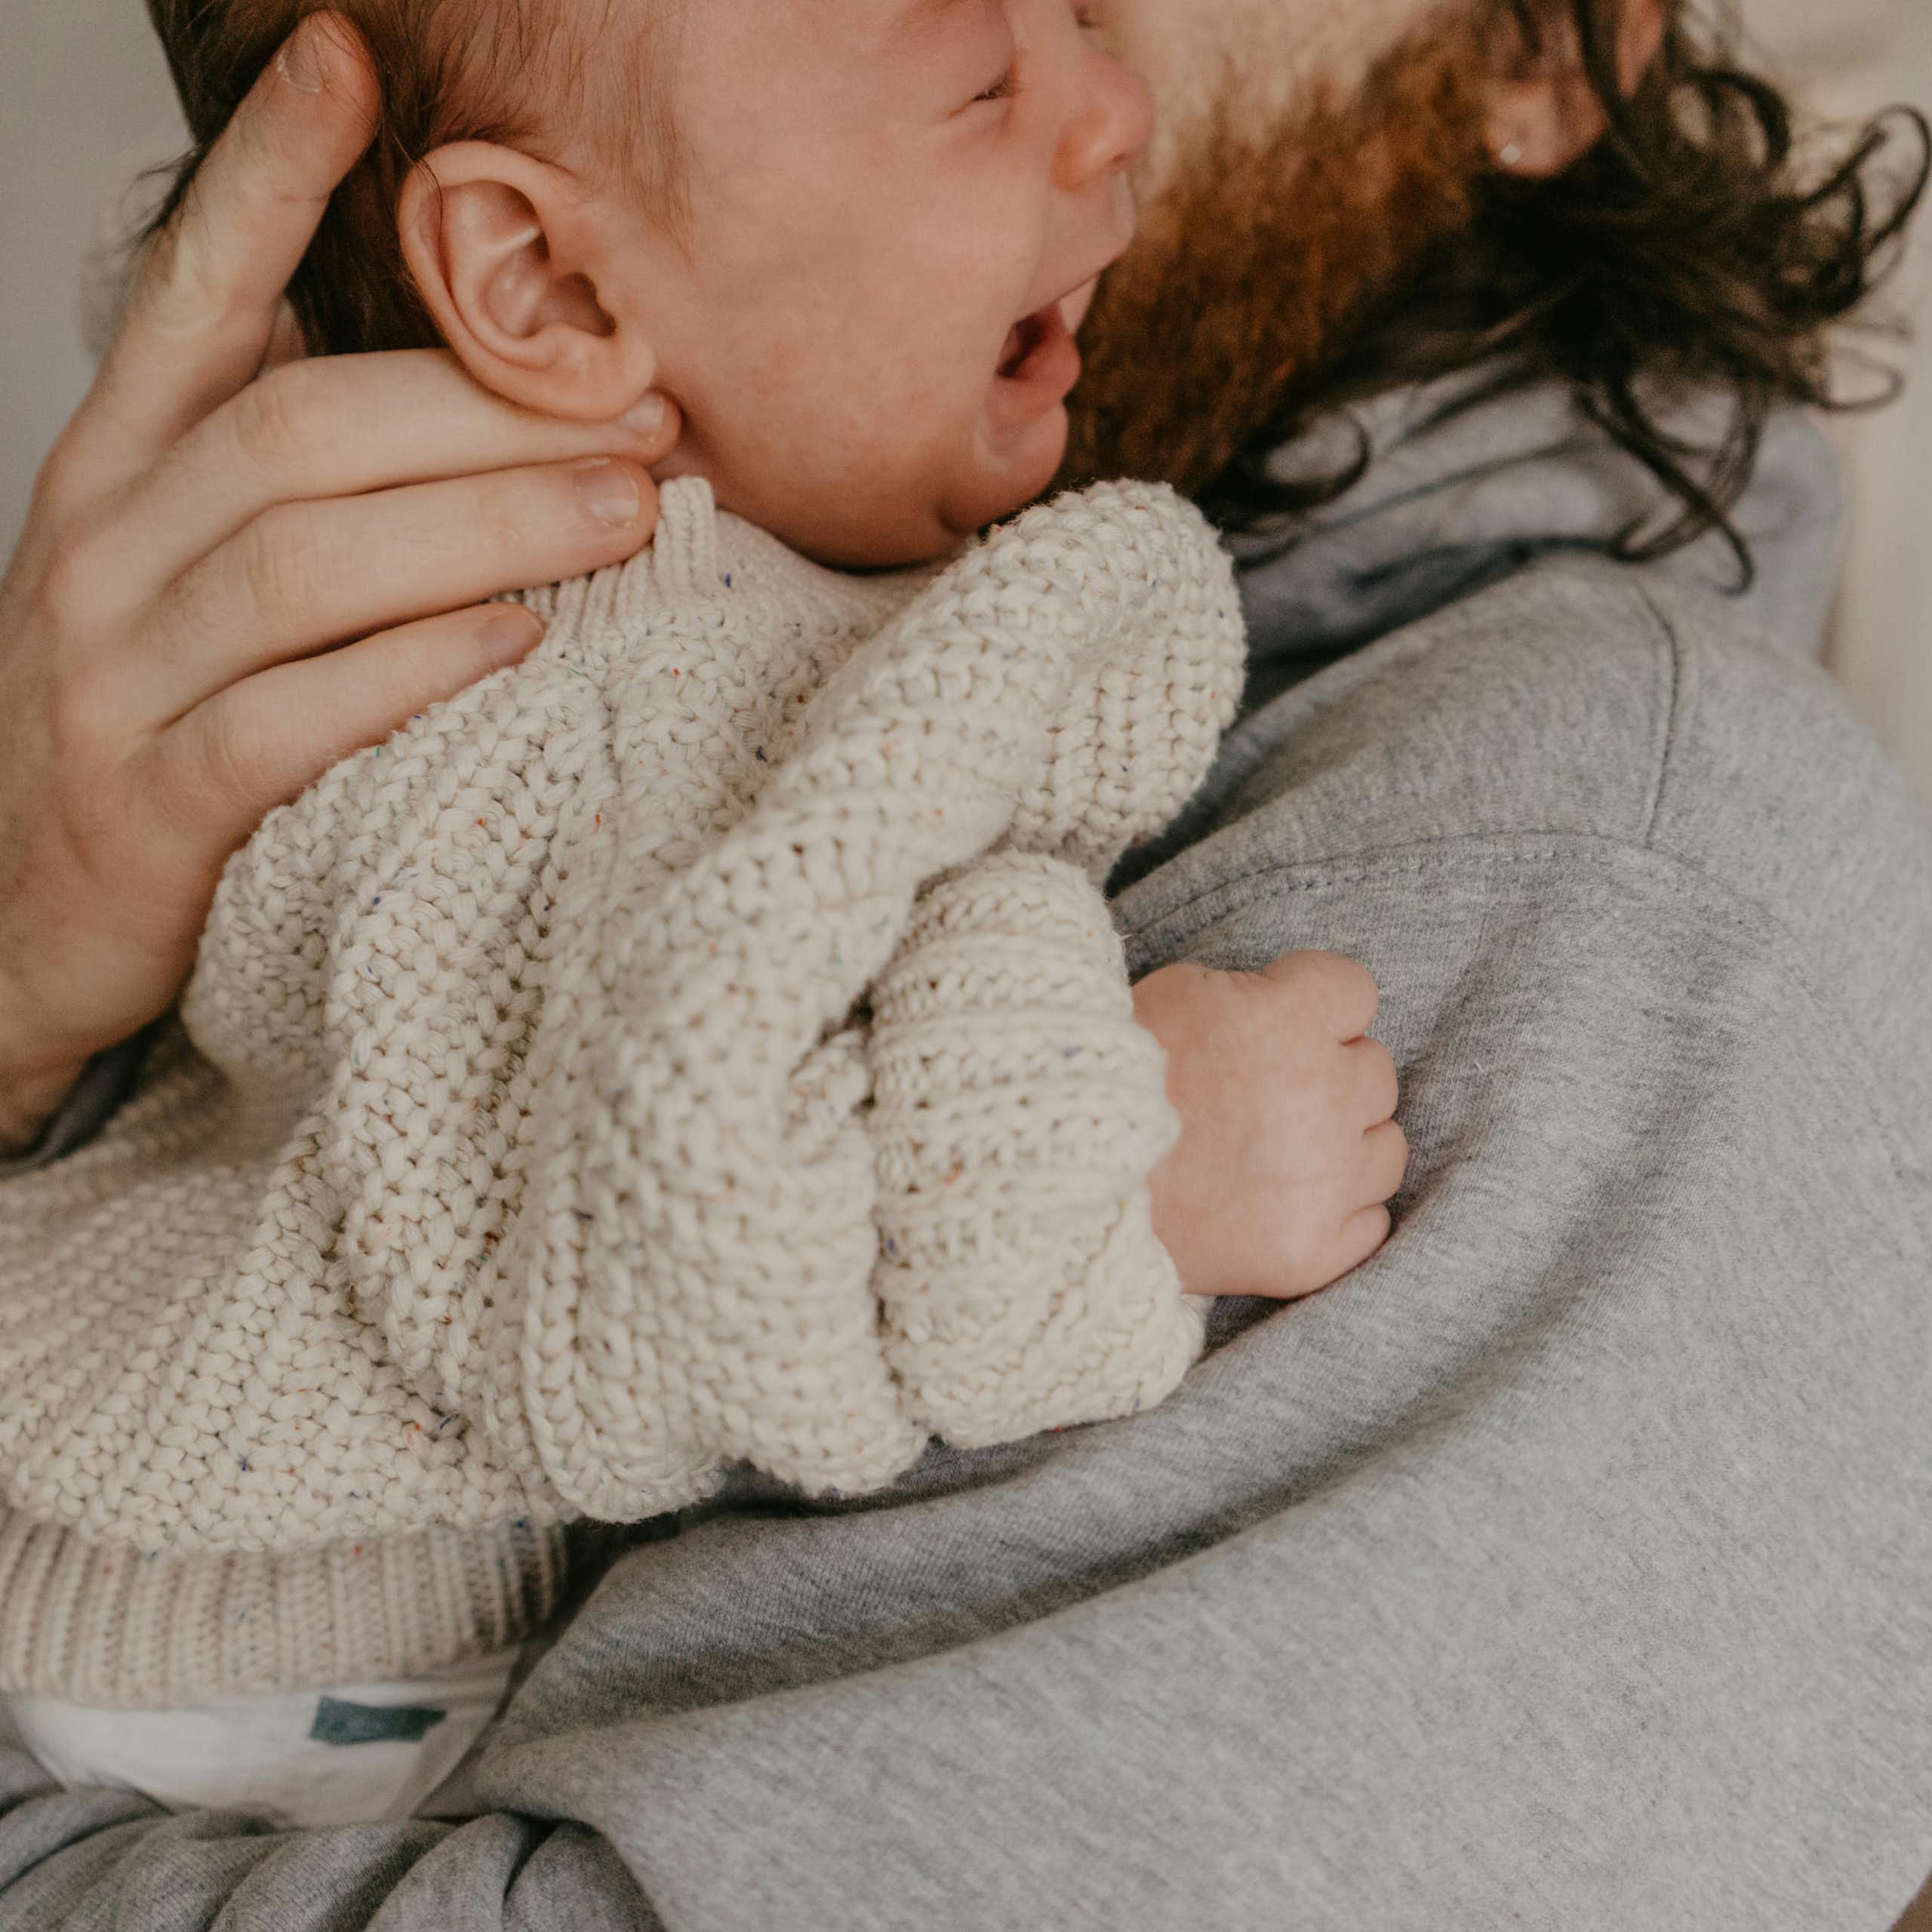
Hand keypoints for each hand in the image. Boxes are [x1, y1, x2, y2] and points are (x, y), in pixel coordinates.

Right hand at [0, 14, 677, 1151]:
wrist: (3, 925)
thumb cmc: (135, 723)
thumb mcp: (172, 569)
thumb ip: (267, 468)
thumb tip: (414, 363)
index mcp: (115, 472)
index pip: (192, 295)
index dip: (265, 178)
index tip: (351, 64)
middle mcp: (104, 552)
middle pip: (301, 435)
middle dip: (485, 414)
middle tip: (645, 408)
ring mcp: (115, 680)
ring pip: (307, 567)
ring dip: (485, 529)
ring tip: (627, 514)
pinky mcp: (151, 807)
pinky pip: (291, 721)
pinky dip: (412, 674)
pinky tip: (520, 645)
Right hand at [1132, 952, 1407, 1299]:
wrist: (1056, 1183)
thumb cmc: (1106, 1079)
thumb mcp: (1177, 994)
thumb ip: (1254, 998)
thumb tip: (1289, 1010)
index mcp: (1289, 1020)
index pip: (1355, 992)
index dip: (1314, 1006)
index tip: (1278, 1024)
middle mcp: (1323, 1096)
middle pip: (1375, 1071)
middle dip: (1328, 1076)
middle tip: (1264, 1095)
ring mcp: (1324, 1181)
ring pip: (1385, 1148)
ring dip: (1343, 1145)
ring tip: (1279, 1154)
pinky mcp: (1311, 1251)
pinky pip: (1371, 1223)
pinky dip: (1336, 1214)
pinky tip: (1286, 1204)